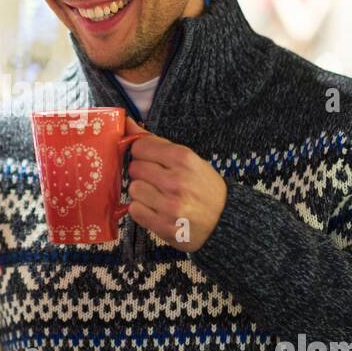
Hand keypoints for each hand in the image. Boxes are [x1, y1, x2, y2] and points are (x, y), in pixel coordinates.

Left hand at [124, 117, 227, 251]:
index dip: (142, 153)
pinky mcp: (164, 226)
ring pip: (133, 189)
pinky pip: (135, 210)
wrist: (225, 220)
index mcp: (184, 159)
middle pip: (135, 168)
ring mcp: (170, 206)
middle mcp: (177, 181)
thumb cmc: (204, 186)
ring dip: (141, 192)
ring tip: (157, 196)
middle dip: (142, 173)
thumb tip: (126, 124)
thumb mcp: (188, 159)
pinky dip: (142, 209)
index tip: (150, 160)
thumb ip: (156, 143)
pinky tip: (156, 209)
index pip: (140, 147)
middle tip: (156, 180)